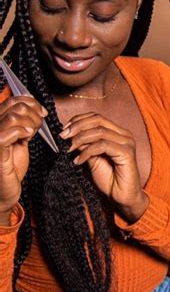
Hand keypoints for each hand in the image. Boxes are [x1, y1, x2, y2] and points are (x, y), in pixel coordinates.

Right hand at [0, 96, 46, 217]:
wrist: (3, 191)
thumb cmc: (11, 167)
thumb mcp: (20, 139)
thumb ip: (23, 123)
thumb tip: (35, 106)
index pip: (12, 100)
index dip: (31, 102)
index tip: (42, 112)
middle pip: (16, 106)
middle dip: (34, 114)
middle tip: (39, 127)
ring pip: (14, 117)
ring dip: (31, 124)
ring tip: (32, 135)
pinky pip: (9, 132)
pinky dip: (22, 132)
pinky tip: (26, 138)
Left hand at [60, 112, 148, 221]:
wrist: (122, 198)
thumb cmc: (109, 180)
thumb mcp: (92, 159)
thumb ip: (85, 145)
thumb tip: (70, 134)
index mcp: (117, 133)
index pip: (96, 117)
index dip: (78, 120)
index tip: (64, 130)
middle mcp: (124, 135)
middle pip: (98, 120)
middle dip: (77, 127)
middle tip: (63, 137)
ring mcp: (127, 143)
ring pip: (99, 131)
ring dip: (80, 139)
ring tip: (69, 150)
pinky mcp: (126, 153)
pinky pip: (102, 145)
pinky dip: (87, 151)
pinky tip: (78, 161)